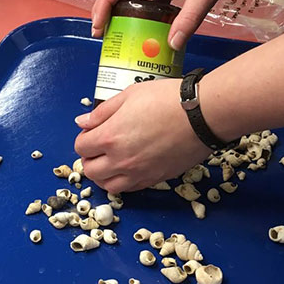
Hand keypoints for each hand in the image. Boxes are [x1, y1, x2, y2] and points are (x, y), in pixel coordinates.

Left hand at [74, 79, 210, 192]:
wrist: (202, 114)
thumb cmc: (169, 100)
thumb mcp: (130, 94)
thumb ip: (102, 111)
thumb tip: (83, 122)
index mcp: (110, 136)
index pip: (81, 147)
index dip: (84, 138)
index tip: (91, 132)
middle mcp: (121, 160)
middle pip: (90, 171)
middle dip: (89, 158)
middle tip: (98, 147)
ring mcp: (139, 173)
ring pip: (108, 185)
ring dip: (104, 174)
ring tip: (111, 160)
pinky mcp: (156, 179)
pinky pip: (130, 189)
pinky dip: (124, 181)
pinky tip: (129, 167)